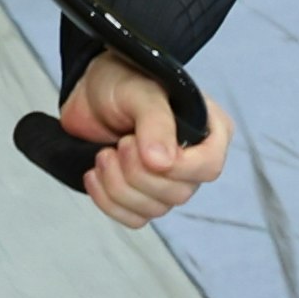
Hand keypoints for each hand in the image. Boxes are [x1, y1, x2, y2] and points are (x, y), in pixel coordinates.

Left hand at [49, 53, 229, 227]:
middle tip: (119, 142)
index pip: (209, 167)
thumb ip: (156, 122)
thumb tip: (163, 163)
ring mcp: (169, 182)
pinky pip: (134, 219)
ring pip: (154, 210)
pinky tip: (94, 174)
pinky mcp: (142, 196)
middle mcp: (195, 160)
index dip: (175, 166)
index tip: (135, 143)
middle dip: (136, 172)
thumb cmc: (122, 79)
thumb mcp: (140, 91)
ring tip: (103, 154)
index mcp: (210, 131)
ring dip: (118, 186)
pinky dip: (108, 201)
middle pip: (178, 194)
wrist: (88, 90)